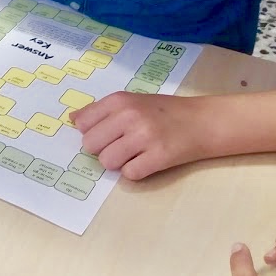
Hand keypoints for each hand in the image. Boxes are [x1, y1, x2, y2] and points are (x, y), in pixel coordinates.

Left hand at [71, 92, 211, 179]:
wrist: (204, 121)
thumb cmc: (164, 111)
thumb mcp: (132, 101)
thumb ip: (101, 110)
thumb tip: (71, 120)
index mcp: (119, 100)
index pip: (82, 124)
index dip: (92, 133)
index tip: (106, 134)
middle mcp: (129, 116)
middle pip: (90, 145)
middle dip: (102, 150)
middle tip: (122, 146)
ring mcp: (145, 136)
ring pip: (107, 162)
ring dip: (118, 163)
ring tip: (135, 154)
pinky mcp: (160, 156)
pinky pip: (130, 174)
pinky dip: (136, 172)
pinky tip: (148, 161)